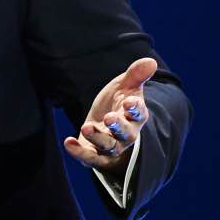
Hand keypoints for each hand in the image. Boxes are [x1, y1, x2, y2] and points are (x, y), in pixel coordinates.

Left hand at [63, 57, 154, 174]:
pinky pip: (91, 158)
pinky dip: (80, 152)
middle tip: (109, 117)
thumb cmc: (117, 102)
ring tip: (86, 126)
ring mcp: (112, 145)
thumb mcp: (125, 86)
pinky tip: (68, 142)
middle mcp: (127, 134)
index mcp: (135, 116)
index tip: (129, 101)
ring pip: (109, 146)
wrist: (104, 122)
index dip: (135, 108)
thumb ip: (136, 75)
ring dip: (97, 137)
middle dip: (118, 126)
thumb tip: (150, 61)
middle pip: (126, 133)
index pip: (139, 113)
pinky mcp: (96, 154)